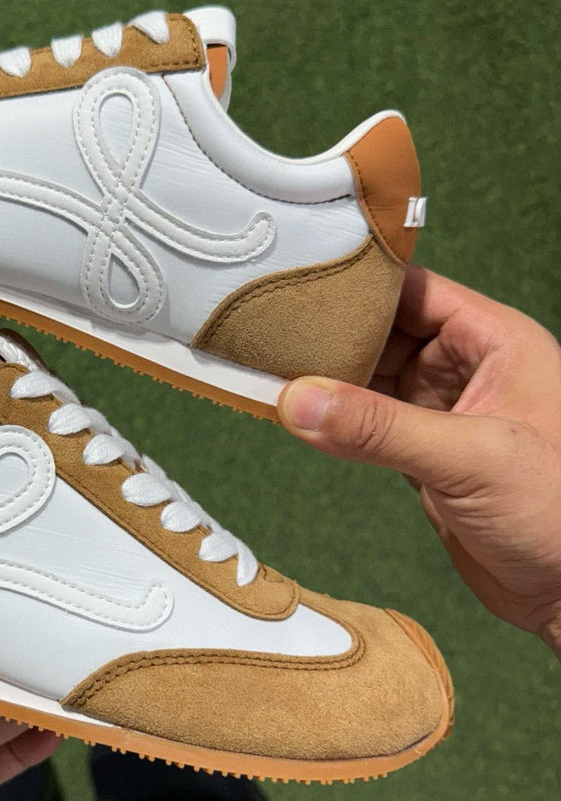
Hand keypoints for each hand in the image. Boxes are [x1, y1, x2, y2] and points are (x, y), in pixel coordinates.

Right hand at [277, 266, 560, 654]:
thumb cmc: (560, 514)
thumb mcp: (470, 458)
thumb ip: (379, 428)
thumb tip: (295, 401)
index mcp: (495, 341)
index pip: (413, 291)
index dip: (358, 286)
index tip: (298, 285)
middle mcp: (466, 368)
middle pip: (383, 331)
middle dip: (331, 335)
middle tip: (269, 333)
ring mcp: (442, 411)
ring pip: (370, 377)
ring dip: (327, 379)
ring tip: (270, 371)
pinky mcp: (422, 454)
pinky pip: (367, 422)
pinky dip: (333, 420)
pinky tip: (298, 415)